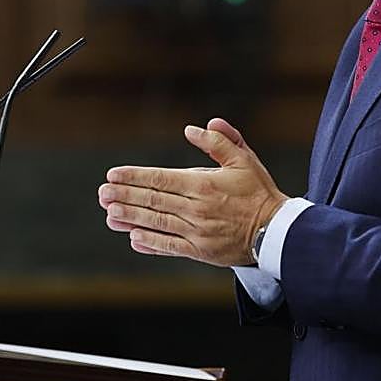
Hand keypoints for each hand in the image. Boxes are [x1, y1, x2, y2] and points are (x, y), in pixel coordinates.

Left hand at [98, 117, 287, 266]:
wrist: (277, 232)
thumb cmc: (259, 192)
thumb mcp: (243, 159)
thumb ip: (219, 141)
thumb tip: (192, 129)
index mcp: (204, 184)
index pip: (161, 179)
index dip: (134, 177)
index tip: (113, 175)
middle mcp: (196, 209)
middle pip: (153, 201)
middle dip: (124, 196)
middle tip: (102, 193)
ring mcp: (197, 232)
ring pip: (156, 223)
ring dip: (130, 218)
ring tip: (109, 214)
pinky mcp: (201, 252)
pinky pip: (170, 247)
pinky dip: (150, 243)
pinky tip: (133, 238)